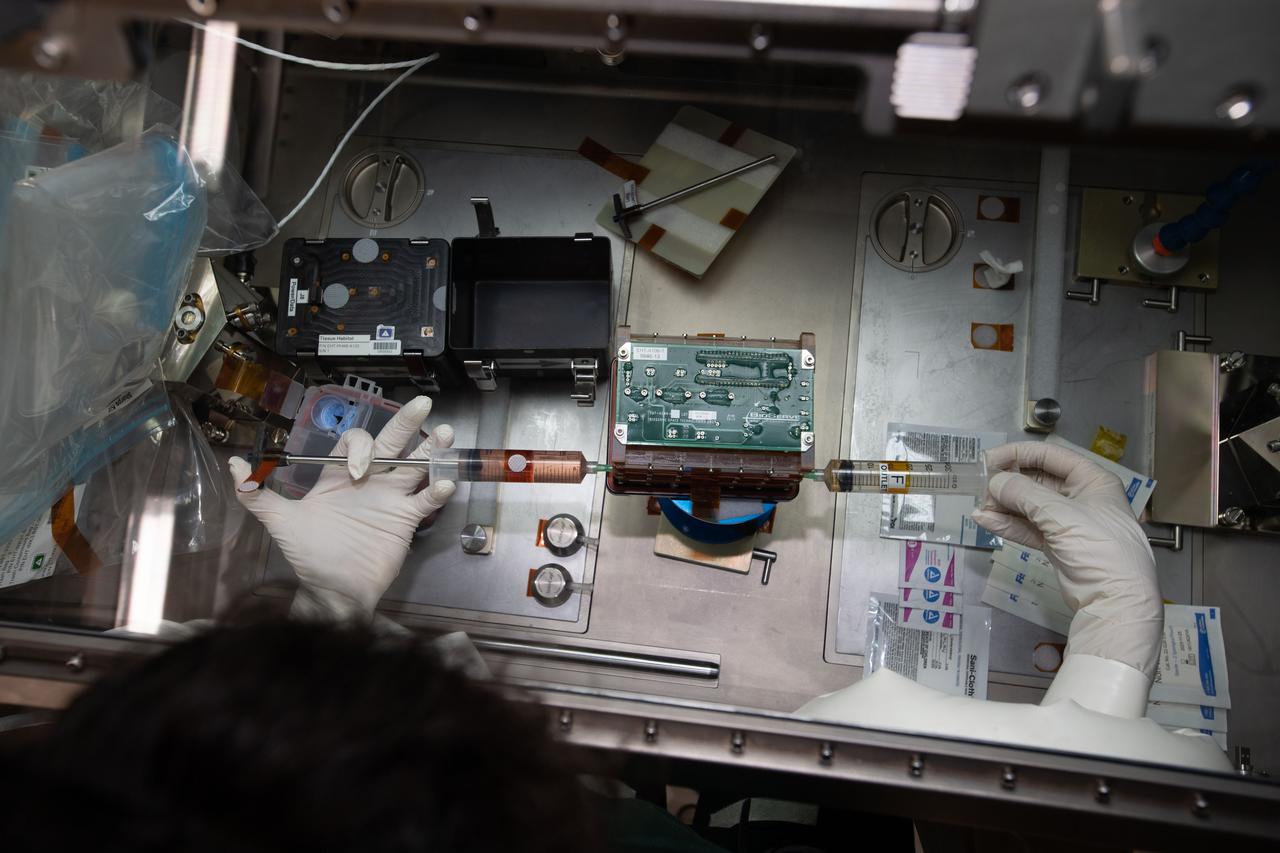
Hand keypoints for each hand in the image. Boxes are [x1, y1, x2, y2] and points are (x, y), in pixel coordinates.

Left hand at [228, 396, 455, 620]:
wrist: (333, 589)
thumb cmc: (309, 554)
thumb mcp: (280, 522)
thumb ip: (257, 494)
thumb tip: (234, 465)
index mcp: (339, 477)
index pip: (354, 443)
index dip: (358, 447)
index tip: (356, 471)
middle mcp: (369, 481)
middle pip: (391, 444)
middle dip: (405, 423)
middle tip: (422, 404)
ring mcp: (390, 499)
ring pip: (416, 466)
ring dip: (431, 449)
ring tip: (446, 433)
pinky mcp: (406, 519)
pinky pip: (425, 501)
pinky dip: (437, 491)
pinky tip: (445, 482)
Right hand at [971, 442, 1162, 680]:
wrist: (1115, 600)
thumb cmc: (1098, 548)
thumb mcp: (1061, 515)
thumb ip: (1024, 494)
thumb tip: (994, 482)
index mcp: (1092, 480)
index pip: (1050, 456)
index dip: (1018, 455)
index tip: (988, 460)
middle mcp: (1081, 497)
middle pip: (1038, 481)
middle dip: (1009, 484)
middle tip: (981, 488)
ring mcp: (1069, 523)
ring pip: (1030, 506)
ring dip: (1005, 506)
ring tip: (980, 508)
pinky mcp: (1058, 545)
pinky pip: (1029, 528)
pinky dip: (1008, 525)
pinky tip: (985, 522)